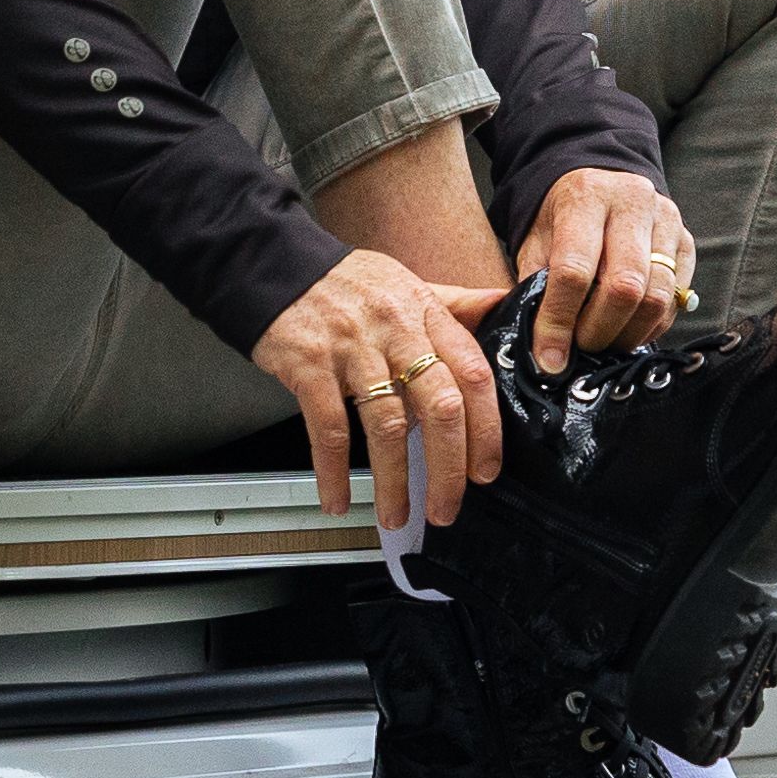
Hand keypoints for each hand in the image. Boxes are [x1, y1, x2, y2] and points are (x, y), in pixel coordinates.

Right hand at [252, 250, 507, 522]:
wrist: (272, 263)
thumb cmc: (344, 282)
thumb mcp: (407, 282)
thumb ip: (456, 304)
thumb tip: (504, 306)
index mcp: (425, 312)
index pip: (473, 373)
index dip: (485, 428)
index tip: (485, 469)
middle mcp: (395, 329)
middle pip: (440, 405)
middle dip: (448, 467)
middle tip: (446, 507)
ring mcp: (353, 348)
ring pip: (387, 424)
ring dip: (394, 480)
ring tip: (394, 513)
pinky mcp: (310, 364)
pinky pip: (329, 427)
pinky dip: (333, 471)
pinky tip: (337, 497)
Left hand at [514, 167, 697, 375]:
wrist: (601, 182)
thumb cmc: (562, 218)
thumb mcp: (536, 240)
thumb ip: (535, 285)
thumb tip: (543, 346)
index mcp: (585, 198)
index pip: (574, 270)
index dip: (559, 320)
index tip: (549, 356)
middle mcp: (632, 203)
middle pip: (624, 286)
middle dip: (599, 330)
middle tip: (581, 347)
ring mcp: (666, 220)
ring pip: (657, 296)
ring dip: (628, 333)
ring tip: (605, 342)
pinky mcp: (686, 241)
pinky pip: (676, 298)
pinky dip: (652, 325)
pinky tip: (629, 329)